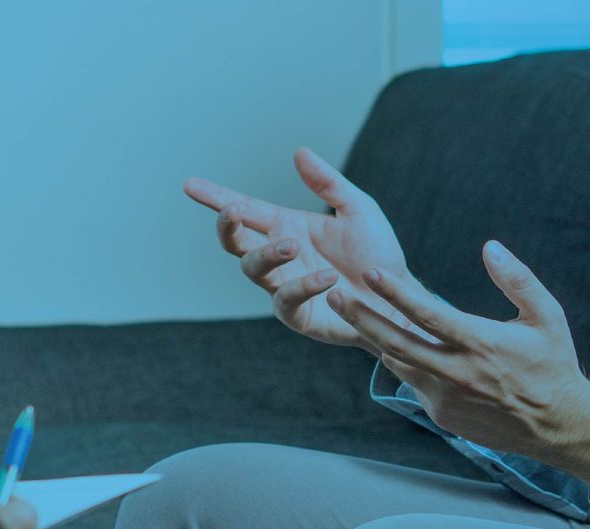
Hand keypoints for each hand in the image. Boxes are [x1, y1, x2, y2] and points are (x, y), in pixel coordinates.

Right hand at [185, 147, 418, 349]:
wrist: (398, 297)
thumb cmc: (377, 255)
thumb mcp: (358, 209)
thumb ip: (329, 183)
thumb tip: (299, 152)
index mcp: (287, 227)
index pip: (245, 210)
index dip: (216, 197)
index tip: (190, 185)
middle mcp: (280, 258)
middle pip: (237, 243)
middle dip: (228, 226)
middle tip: (234, 211)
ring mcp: (285, 287)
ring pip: (254, 269)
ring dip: (268, 254)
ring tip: (292, 244)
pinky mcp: (299, 316)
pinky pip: (287, 300)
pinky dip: (303, 285)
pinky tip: (327, 277)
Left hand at [327, 241, 589, 492]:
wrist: (556, 424)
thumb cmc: (552, 364)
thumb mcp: (547, 316)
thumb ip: (518, 279)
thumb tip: (490, 246)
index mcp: (480, 343)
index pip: (427, 314)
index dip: (394, 292)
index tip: (369, 273)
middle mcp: (458, 371)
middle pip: (397, 342)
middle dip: (361, 317)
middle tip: (333, 296)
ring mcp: (446, 396)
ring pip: (398, 363)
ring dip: (372, 338)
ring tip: (347, 314)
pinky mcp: (442, 414)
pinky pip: (413, 382)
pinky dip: (400, 362)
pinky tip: (386, 343)